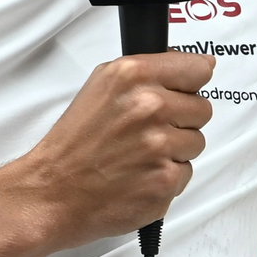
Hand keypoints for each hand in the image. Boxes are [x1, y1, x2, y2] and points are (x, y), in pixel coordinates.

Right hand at [21, 51, 214, 249]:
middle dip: (180, 119)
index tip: (184, 90)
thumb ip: (148, 72)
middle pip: (202, 109)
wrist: (54, 191)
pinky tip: (140, 174)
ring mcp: (160, 145)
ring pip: (196, 142)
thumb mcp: (102, 85)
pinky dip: (167, 176)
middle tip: (149, 130)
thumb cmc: (74, 143)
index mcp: (133, 75)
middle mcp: (149, 106)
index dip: (189, 83)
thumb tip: (198, 65)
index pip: (197, 69)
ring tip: (140, 153)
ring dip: (175, 150)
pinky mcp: (165, 180)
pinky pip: (186, 173)